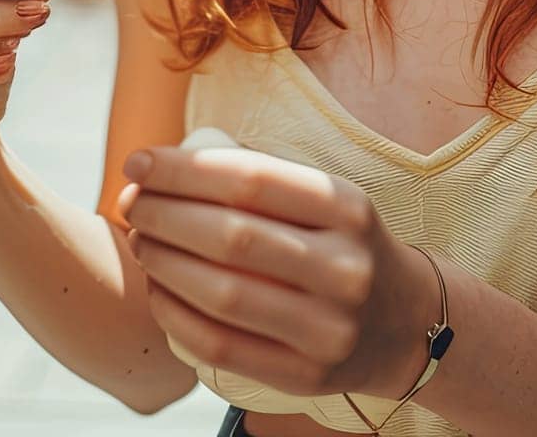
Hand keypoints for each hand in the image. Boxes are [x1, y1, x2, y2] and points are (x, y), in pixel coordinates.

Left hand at [116, 144, 438, 402]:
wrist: (404, 321)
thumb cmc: (341, 244)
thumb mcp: (326, 200)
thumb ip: (261, 181)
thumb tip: (164, 168)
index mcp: (347, 207)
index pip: (250, 180)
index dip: (184, 170)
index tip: (139, 161)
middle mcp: (345, 266)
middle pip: (232, 237)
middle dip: (165, 215)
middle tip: (132, 203)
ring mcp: (328, 328)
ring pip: (223, 295)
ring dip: (164, 264)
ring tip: (140, 242)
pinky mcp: (307, 376)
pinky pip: (222, 347)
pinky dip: (177, 316)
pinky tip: (157, 291)